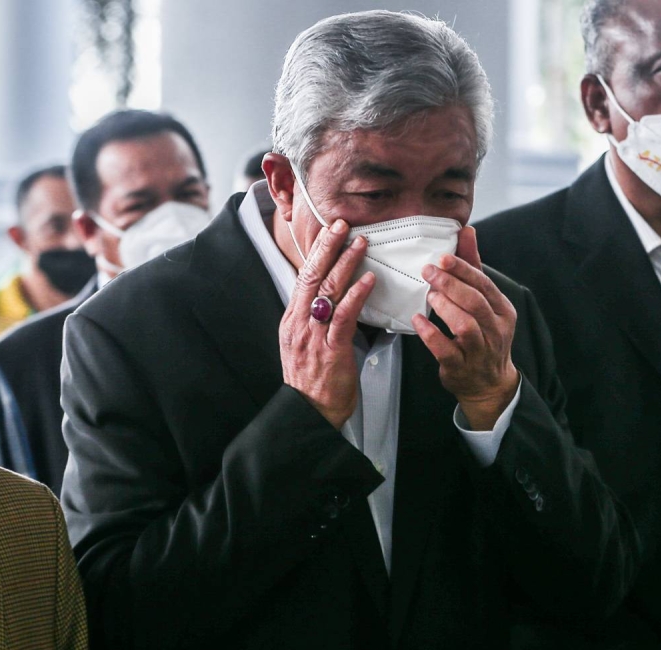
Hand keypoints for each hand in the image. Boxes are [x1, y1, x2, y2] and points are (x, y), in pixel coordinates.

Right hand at [280, 220, 374, 428]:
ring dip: (346, 264)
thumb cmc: (312, 383)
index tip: (330, 231)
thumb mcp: (305, 346)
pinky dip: (356, 295)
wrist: (308, 414)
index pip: (303, 277)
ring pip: (327, 291)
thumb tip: (331, 300)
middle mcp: (299, 324)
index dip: (317, 252)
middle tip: (342, 224)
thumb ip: (315, 321)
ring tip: (361, 243)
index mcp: (292, 321)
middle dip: (327, 247)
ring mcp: (313, 336)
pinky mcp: (330, 350)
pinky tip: (368, 280)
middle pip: (311, 276)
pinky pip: (343, 316)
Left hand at [412, 225, 519, 429]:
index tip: (443, 256)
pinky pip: (446, 350)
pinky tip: (418, 321)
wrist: (489, 383)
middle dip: (451, 284)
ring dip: (445, 307)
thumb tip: (467, 230)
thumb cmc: (483, 334)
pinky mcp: (461, 367)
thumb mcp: (484, 301)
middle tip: (429, 272)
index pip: (484, 284)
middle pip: (475, 302)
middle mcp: (495, 329)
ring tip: (429, 295)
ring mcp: (479, 350)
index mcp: (502, 309)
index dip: (463, 269)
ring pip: (465, 325)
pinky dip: (431, 334)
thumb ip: (473, 267)